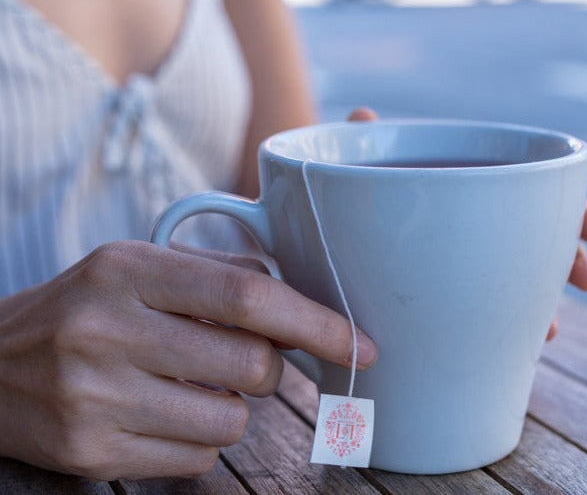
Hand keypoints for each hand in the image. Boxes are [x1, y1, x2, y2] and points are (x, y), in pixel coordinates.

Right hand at [0, 242, 376, 479]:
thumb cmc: (90, 304)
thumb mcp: (145, 265)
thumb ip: (224, 274)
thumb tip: (299, 298)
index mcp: (131, 269)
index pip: (247, 297)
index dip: (315, 323)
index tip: (360, 345)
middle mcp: (109, 330)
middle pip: (251, 365)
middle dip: (271, 367)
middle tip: (247, 354)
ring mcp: (96, 397)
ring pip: (231, 420)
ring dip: (234, 404)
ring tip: (190, 380)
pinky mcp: (91, 452)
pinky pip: (196, 457)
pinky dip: (201, 435)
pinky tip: (163, 409)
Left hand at [345, 109, 586, 340]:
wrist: (322, 228)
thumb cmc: (340, 186)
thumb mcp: (350, 163)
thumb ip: (359, 142)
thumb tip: (361, 115)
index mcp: (455, 173)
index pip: (514, 170)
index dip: (550, 172)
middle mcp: (469, 210)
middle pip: (533, 216)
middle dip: (568, 237)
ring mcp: (463, 248)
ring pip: (521, 262)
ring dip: (543, 291)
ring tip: (553, 327)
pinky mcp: (451, 286)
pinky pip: (493, 298)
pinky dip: (515, 316)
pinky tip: (524, 338)